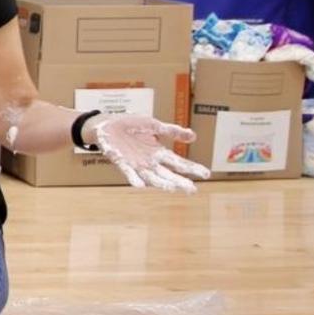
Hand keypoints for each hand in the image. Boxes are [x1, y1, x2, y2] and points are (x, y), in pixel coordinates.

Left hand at [90, 114, 209, 193]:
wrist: (107, 124)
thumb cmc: (131, 125)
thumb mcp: (154, 125)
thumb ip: (172, 131)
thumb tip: (194, 136)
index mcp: (158, 153)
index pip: (179, 163)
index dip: (192, 168)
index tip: (206, 174)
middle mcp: (149, 161)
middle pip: (167, 174)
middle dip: (180, 182)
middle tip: (192, 189)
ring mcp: (136, 163)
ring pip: (151, 177)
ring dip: (161, 184)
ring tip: (172, 189)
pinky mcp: (121, 162)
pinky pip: (128, 172)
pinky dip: (134, 179)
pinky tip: (140, 186)